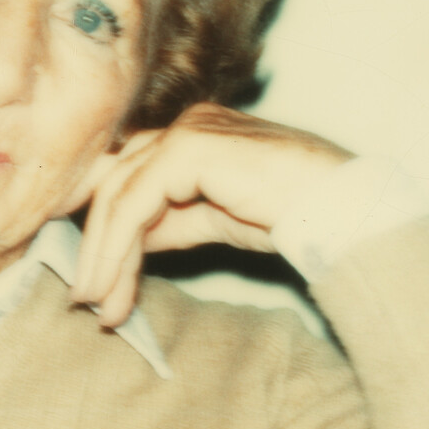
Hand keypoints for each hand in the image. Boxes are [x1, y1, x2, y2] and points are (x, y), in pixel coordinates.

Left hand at [71, 103, 353, 327]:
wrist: (341, 209)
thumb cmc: (295, 214)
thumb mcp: (217, 221)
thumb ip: (171, 223)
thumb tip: (126, 242)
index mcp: (195, 135)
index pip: (130, 177)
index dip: (103, 227)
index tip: (94, 279)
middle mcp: (187, 125)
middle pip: (116, 184)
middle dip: (96, 247)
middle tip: (87, 300)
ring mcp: (187, 131)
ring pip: (118, 194)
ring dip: (102, 256)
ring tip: (98, 304)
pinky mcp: (190, 148)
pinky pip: (134, 202)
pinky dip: (117, 248)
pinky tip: (114, 285)